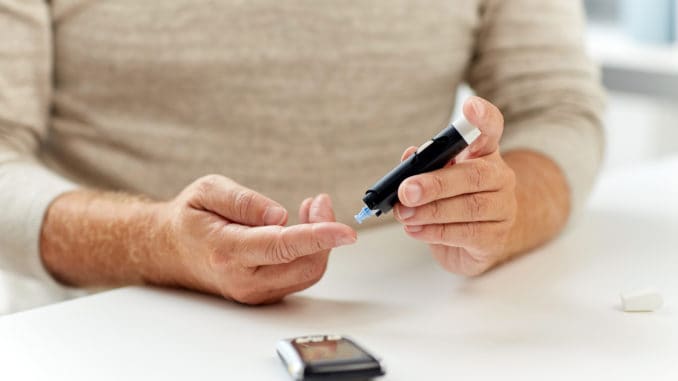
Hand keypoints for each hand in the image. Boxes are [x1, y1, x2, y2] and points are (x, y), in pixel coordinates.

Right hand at [153, 175, 355, 303]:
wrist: (170, 251)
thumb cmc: (189, 218)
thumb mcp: (207, 191)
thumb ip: (243, 201)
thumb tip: (280, 214)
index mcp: (227, 251)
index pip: (282, 246)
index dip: (318, 237)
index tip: (345, 231)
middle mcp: (243, 279)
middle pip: (305, 265)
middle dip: (324, 232)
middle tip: (320, 201)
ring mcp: (255, 291)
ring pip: (308, 272)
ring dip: (320, 241)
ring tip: (312, 208)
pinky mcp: (265, 293)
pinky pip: (300, 275)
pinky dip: (311, 251)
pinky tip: (303, 228)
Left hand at [393, 97, 516, 275]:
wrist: (475, 241)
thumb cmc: (451, 200)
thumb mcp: (436, 176)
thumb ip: (423, 164)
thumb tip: (408, 157)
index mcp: (483, 153)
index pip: (490, 128)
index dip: (482, 117)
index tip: (470, 107)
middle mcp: (500, 177)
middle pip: (473, 175)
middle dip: (435, 184)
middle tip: (406, 191)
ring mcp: (503, 208)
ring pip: (468, 207)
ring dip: (430, 211)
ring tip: (404, 214)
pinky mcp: (496, 238)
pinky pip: (465, 234)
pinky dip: (435, 232)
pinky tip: (415, 229)